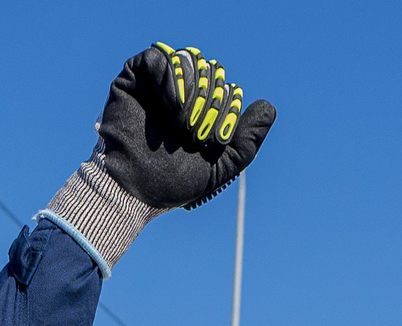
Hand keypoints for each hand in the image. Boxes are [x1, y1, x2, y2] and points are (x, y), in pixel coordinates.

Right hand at [92, 44, 274, 211]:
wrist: (134, 190)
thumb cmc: (174, 182)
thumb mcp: (221, 165)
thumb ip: (247, 140)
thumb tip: (269, 108)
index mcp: (199, 108)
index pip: (225, 86)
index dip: (227, 107)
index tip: (213, 141)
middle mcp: (179, 92)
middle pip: (209, 70)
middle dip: (209, 102)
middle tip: (195, 135)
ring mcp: (156, 82)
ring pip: (188, 59)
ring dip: (192, 92)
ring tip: (182, 125)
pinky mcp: (133, 77)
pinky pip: (159, 58)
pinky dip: (171, 80)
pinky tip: (171, 109)